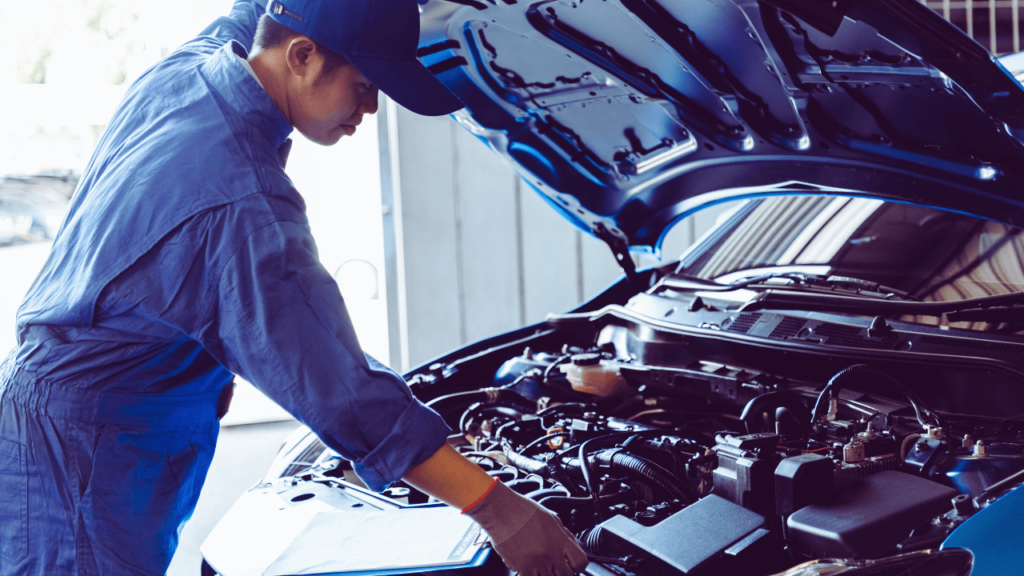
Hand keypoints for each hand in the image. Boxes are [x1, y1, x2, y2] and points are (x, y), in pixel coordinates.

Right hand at [463, 480, 588, 575]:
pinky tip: (529, 568)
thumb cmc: (522, 510)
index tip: (573, 565)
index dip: (578, 566)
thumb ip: (562, 535)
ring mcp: (536, 563)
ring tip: (540, 564)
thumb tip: (570, 545)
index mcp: (560, 540)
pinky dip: (531, 574)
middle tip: (556, 567)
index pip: (580, 563)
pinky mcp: (521, 568)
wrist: (500, 511)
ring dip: (546, 573)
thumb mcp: (550, 518)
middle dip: (563, 572)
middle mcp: (550, 554)